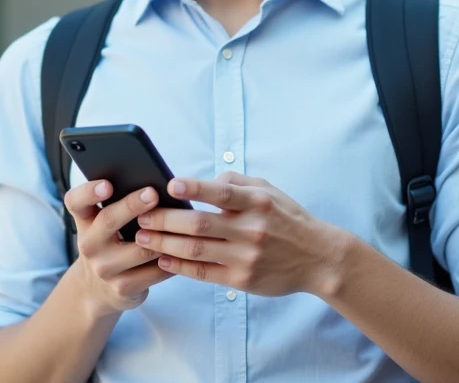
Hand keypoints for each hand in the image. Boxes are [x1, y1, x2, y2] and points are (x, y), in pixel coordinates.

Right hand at [64, 180, 173, 317]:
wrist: (96, 290)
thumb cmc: (109, 244)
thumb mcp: (102, 226)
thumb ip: (118, 206)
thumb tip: (156, 185)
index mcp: (85, 221)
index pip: (75, 201)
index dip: (89, 191)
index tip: (107, 185)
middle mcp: (89, 244)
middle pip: (109, 220)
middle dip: (132, 205)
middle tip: (152, 193)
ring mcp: (105, 269)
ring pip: (141, 248)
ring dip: (163, 235)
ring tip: (182, 220)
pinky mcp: (123, 288)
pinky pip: (156, 271)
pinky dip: (173, 259)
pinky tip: (185, 249)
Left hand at [133, 171, 343, 297]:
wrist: (317, 258)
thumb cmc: (287, 219)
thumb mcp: (268, 190)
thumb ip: (235, 181)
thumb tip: (201, 180)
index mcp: (257, 202)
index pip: (221, 192)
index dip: (195, 188)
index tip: (170, 184)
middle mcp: (252, 229)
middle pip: (199, 224)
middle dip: (165, 219)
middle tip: (141, 215)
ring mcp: (246, 256)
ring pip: (196, 250)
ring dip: (164, 243)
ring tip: (142, 237)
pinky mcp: (242, 279)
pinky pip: (204, 272)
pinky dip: (180, 267)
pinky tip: (163, 260)